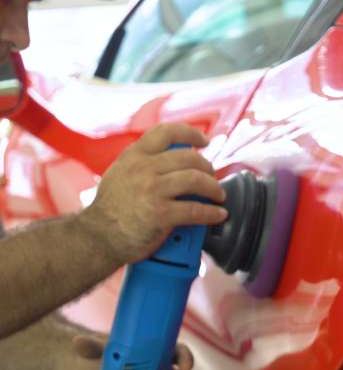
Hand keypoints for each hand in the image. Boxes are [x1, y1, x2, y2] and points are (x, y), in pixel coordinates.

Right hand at [83, 123, 227, 264]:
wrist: (97, 237)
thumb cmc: (111, 208)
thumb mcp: (120, 173)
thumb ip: (142, 162)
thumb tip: (172, 157)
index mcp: (134, 156)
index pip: (166, 132)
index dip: (190, 133)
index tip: (204, 141)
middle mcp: (143, 169)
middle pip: (189, 157)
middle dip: (207, 167)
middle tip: (212, 177)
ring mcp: (152, 190)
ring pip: (196, 180)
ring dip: (214, 188)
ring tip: (218, 195)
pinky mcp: (160, 214)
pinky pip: (195, 210)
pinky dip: (212, 213)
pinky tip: (218, 215)